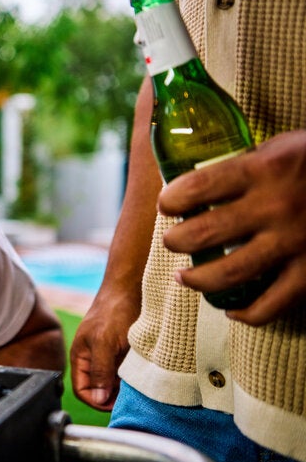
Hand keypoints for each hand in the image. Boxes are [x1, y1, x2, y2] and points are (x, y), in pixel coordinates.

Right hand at [69, 285, 138, 409]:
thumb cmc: (113, 311)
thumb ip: (100, 371)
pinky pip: (125, 372)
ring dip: (124, 387)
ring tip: (138, 387)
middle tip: (130, 398)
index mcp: (80, 357)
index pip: (82, 390)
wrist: (131, 287)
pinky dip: (133, 377)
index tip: (115, 404)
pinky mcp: (123, 352)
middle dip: (112, 396)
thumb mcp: (104, 343)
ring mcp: (108, 355)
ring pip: (113, 382)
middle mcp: (92, 359)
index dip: (96, 401)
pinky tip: (143, 376)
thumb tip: (98, 399)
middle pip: (98, 389)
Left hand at [158, 129, 305, 324]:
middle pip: (202, 234)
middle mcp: (275, 207)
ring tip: (185, 277)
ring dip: (197, 279)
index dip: (172, 200)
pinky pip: (270, 305)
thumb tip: (200, 184)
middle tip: (173, 241)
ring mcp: (294, 244)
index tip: (168, 206)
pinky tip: (232, 308)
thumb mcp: (283, 148)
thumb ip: (246, 165)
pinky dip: (245, 312)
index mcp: (263, 169)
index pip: (197, 188)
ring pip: (227, 274)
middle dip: (176, 241)